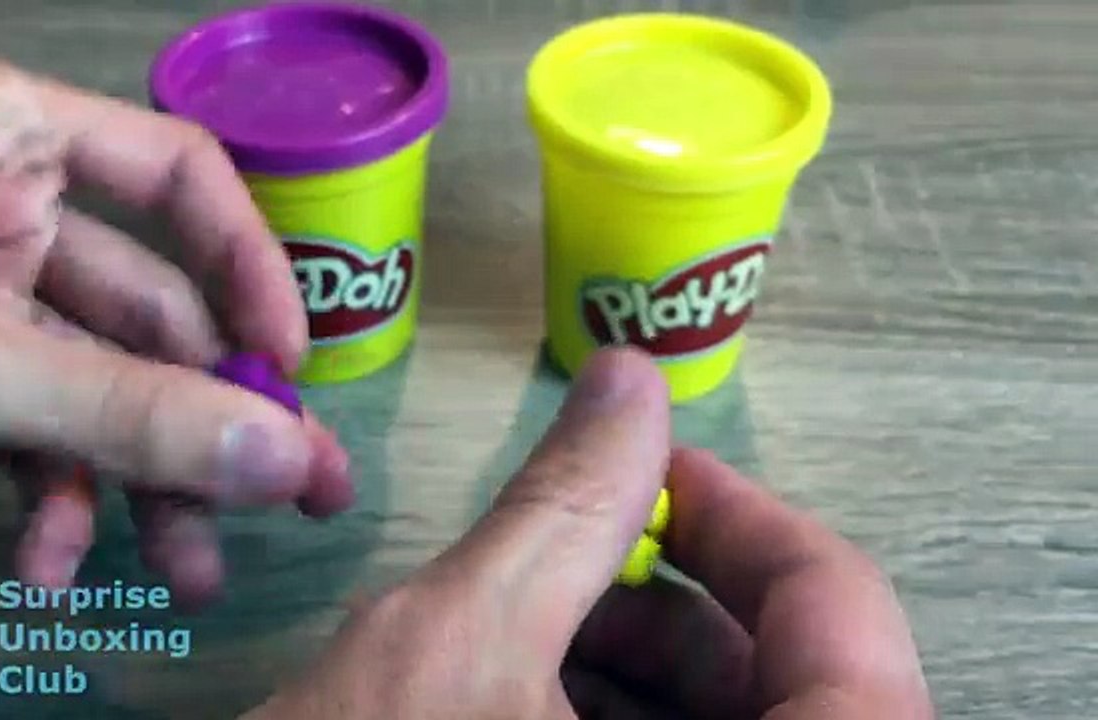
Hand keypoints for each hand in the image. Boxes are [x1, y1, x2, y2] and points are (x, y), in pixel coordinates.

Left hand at [0, 57, 352, 606]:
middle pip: (148, 309)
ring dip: (137, 481)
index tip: (289, 372)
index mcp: (0, 133)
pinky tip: (46, 568)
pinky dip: (47, 495)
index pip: (178, 177)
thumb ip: (126, 410)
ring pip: (94, 382)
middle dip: (203, 420)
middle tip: (292, 502)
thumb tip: (284, 458)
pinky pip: (27, 423)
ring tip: (186, 574)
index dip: (250, 270)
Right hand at [248, 349, 932, 718]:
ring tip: (523, 633)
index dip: (749, 525)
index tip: (656, 472)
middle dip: (670, 609)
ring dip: (636, 675)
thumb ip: (565, 501)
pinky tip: (519, 706)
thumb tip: (631, 378)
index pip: (845, 627)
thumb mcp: (456, 646)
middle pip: (792, 693)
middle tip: (568, 560)